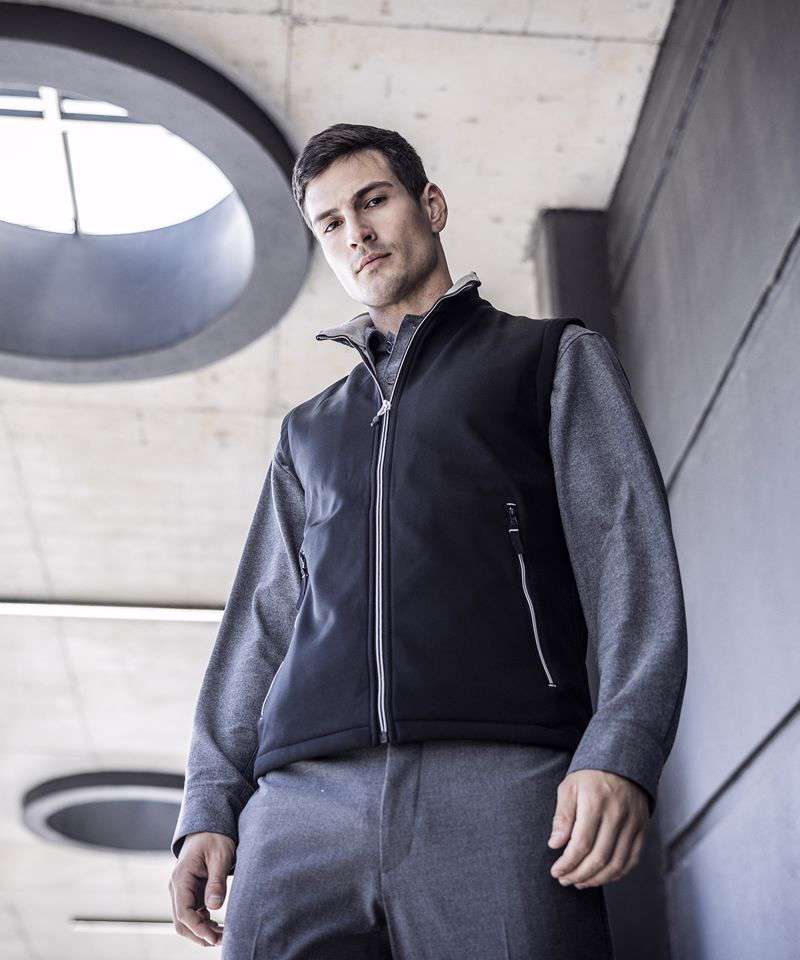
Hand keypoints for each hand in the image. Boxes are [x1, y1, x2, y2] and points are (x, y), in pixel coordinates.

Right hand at [168, 831, 235, 945]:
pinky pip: (192, 913)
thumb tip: (214, 907)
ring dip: (202, 931)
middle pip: (182, 922)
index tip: (215, 937)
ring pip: (186, 920)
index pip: (184, 913)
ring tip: (224, 935)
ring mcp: (182, 890)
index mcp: (181, 878)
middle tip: (222, 941)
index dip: (198, 928)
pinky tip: (218, 926)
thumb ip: (216, 882)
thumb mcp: (220, 856)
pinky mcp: (190, 892)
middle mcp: (177, 886)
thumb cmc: (215, 837)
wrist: (209, 826)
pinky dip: (203, 923)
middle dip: (200, 935)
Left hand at [547, 769, 648, 888]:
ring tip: (580, 882)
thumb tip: (555, 845)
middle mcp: (616, 815)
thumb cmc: (589, 777)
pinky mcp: (642, 829)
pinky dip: (616, 874)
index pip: (581, 844)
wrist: (621, 762)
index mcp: (595, 803)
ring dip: (596, 879)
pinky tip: (601, 877)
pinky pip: (632, 860)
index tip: (555, 871)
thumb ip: (562, 816)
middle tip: (564, 880)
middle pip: (599, 858)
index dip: (567, 863)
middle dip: (578, 874)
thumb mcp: (569, 788)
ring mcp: (632, 823)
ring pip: (616, 864)